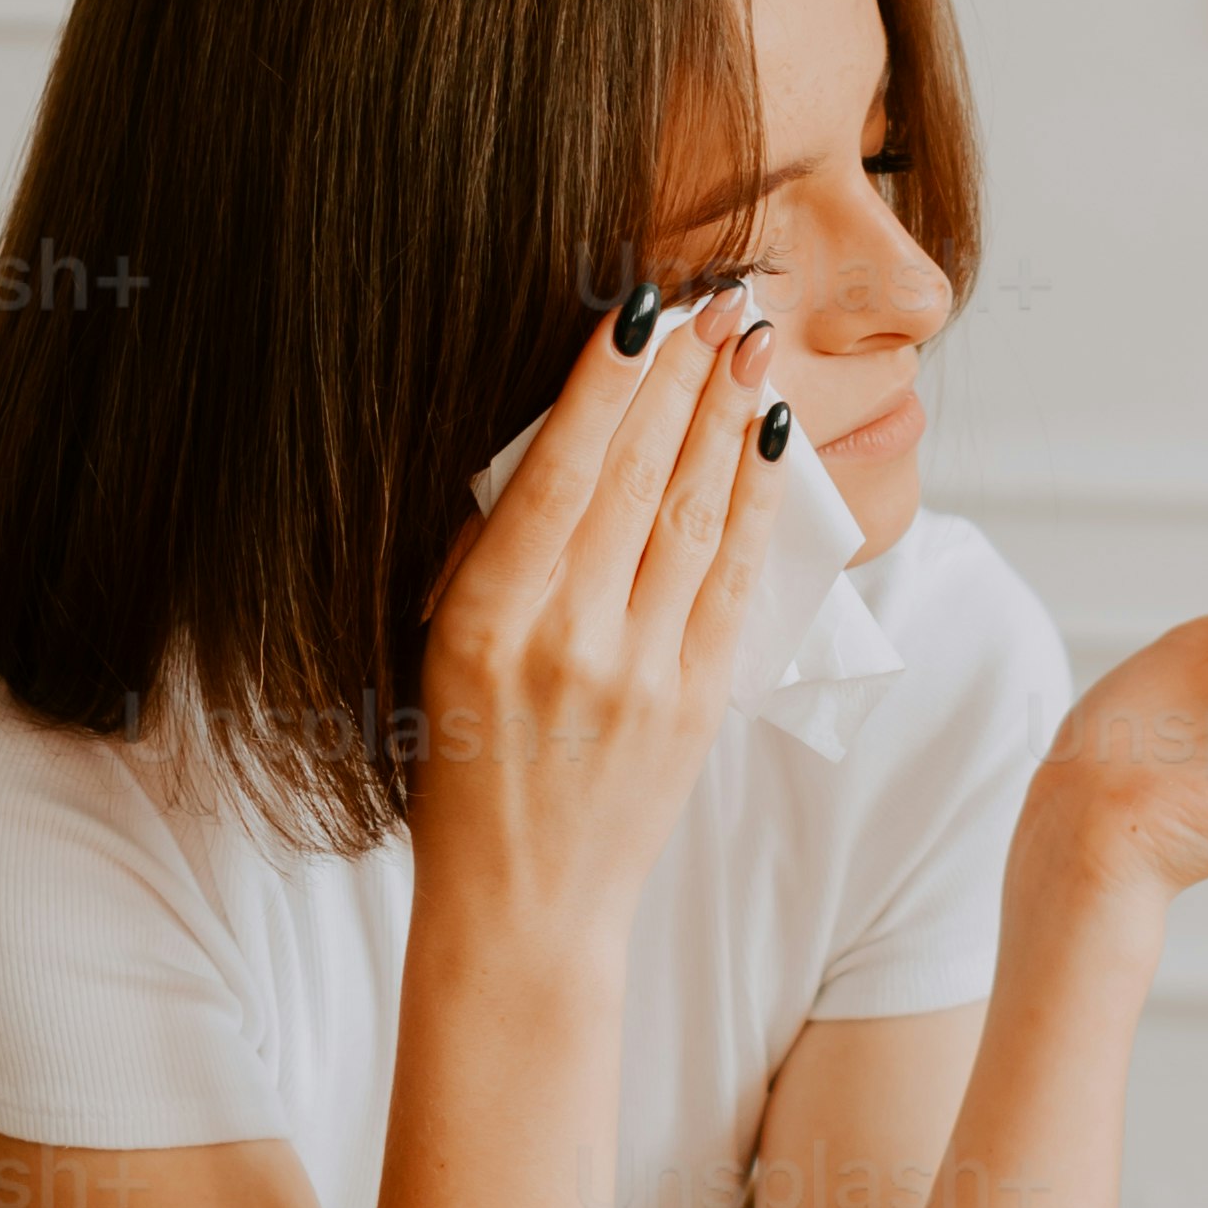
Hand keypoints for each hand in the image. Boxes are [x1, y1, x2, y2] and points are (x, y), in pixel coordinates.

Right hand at [407, 283, 783, 954]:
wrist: (524, 907)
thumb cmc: (464, 774)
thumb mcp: (439, 654)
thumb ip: (492, 553)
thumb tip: (560, 439)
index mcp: (482, 622)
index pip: (557, 473)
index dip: (604, 383)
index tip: (638, 308)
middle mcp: (565, 641)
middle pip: (639, 478)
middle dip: (684, 377)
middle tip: (721, 299)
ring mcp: (639, 673)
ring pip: (696, 516)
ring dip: (728, 420)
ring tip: (751, 346)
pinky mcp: (696, 703)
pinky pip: (735, 579)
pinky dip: (755, 502)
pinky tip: (768, 442)